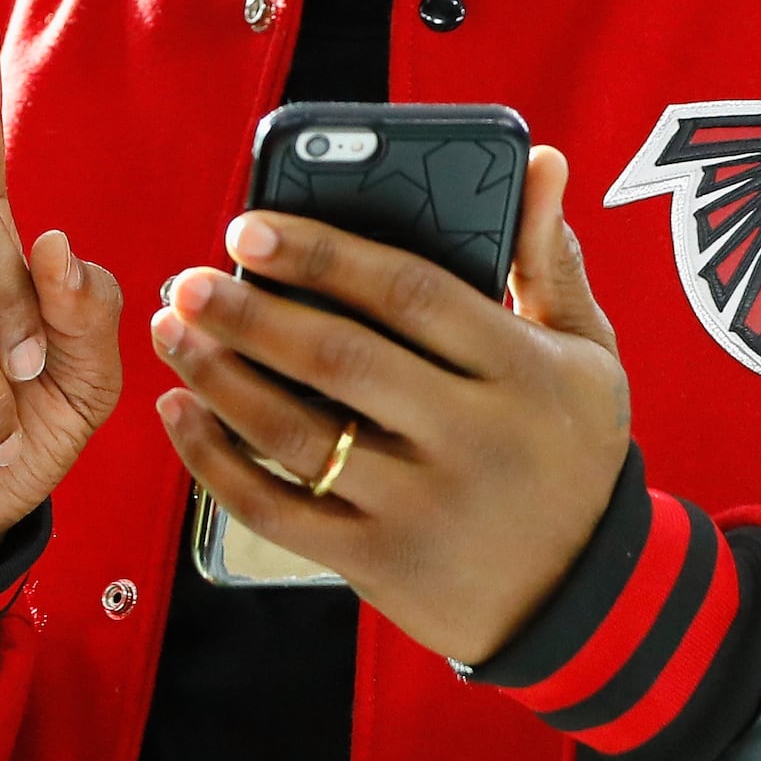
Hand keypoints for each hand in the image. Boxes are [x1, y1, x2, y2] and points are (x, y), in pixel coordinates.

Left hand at [148, 145, 631, 667]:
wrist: (581, 598)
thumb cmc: (571, 453)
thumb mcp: (587, 356)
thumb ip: (549, 261)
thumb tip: (542, 162)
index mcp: (520, 371)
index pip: (410, 293)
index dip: (323, 255)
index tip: (250, 227)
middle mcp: (471, 439)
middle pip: (339, 360)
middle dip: (250, 314)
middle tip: (187, 279)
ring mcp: (420, 507)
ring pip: (295, 433)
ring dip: (218, 378)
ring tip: (172, 332)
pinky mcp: (378, 563)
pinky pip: (277, 509)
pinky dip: (215, 463)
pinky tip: (180, 415)